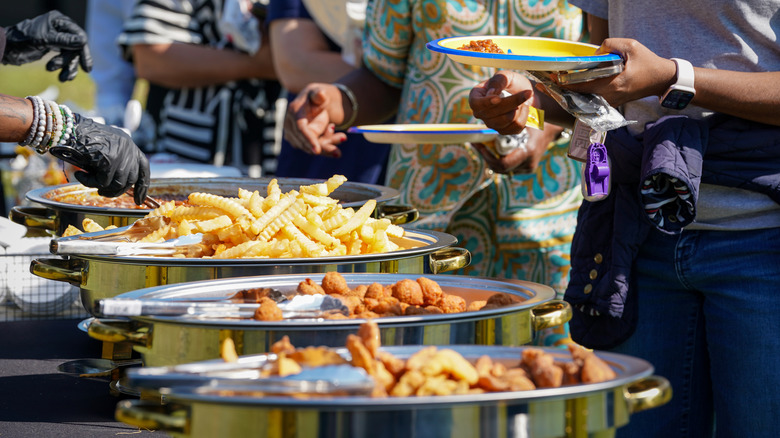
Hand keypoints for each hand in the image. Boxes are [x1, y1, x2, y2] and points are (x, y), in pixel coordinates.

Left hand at [2, 10, 92, 81]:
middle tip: (77, 74)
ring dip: (67, 67)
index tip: (86, 67)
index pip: (78, 35)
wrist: (9, 48)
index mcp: (59, 21)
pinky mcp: (54, 48)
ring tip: (62, 78)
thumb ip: (64, 40)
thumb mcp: (44, 40)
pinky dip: (64, 69)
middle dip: (73, 61)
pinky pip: (65, 59)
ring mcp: (58, 39)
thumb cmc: (23, 39)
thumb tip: (84, 41)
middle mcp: (60, 29)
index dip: (83, 50)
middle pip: (76, 47)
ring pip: (71, 55)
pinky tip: (61, 77)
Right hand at [60, 114, 149, 204]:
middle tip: (101, 192)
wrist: (67, 128)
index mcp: (129, 144)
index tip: (139, 200)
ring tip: (87, 180)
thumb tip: (119, 186)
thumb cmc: (81, 139)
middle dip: (117, 190)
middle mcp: (129, 148)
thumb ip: (115, 163)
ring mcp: (121, 154)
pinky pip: (103, 182)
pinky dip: (89, 182)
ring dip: (102, 187)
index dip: (143, 185)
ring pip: (117, 184)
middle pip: (131, 179)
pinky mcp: (110, 160)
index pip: (144, 167)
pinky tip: (79, 174)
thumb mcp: (104, 150)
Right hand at [283, 84, 346, 156]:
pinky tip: (336, 133)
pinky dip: (328, 143)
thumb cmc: (321, 95)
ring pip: (312, 147)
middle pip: (306, 142)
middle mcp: (291, 125)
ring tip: (343, 137)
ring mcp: (295, 135)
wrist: (322, 103)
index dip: (308, 139)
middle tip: (343, 139)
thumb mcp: (322, 92)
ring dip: (329, 143)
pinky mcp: (301, 142)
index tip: (317, 151)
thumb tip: (320, 94)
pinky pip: (316, 147)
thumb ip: (320, 94)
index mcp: (294, 111)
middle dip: (325, 145)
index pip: (300, 129)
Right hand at [469, 71, 536, 134]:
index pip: (476, 104)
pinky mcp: (503, 131)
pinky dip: (524, 116)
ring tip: (522, 101)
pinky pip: (516, 126)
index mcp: (476, 96)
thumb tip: (491, 92)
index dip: (486, 103)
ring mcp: (491, 123)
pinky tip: (523, 109)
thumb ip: (499, 80)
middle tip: (528, 92)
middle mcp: (481, 113)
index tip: (497, 98)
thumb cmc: (513, 83)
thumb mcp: (507, 76)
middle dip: (513, 102)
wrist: (526, 94)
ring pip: (506, 120)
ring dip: (519, 108)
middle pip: (493, 113)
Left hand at [472, 124, 561, 173]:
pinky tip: (492, 149)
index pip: (502, 164)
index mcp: (527, 152)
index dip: (487, 156)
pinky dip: (499, 159)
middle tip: (476, 145)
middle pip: (500, 169)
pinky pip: (508, 168)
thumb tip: (484, 129)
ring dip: (491, 159)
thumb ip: (506, 128)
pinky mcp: (527, 169)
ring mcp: (528, 168)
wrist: (551, 130)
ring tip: (482, 146)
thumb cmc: (535, 122)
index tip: (478, 145)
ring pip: (503, 170)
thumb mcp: (521, 122)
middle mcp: (528, 164)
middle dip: (487, 157)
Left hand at [556, 38, 674, 106]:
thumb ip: (609, 45)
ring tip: (549, 88)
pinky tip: (564, 91)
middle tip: (542, 84)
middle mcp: (609, 97)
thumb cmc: (647, 62)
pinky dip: (575, 97)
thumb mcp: (631, 46)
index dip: (565, 82)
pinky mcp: (609, 104)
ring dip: (565, 95)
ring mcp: (609, 103)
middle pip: (577, 97)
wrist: (660, 79)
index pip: (582, 86)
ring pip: (581, 102)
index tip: (552, 77)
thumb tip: (593, 54)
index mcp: (614, 84)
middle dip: (559, 91)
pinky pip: (589, 103)